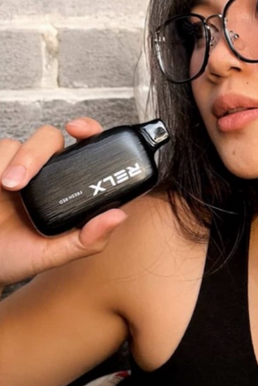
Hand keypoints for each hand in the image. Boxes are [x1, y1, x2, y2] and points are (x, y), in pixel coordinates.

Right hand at [0, 118, 127, 286]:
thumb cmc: (19, 256)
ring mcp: (15, 168)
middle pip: (47, 138)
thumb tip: (119, 216)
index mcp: (66, 183)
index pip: (83, 145)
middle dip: (34, 153)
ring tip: (7, 186)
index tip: (78, 129)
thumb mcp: (56, 253)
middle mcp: (43, 171)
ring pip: (15, 143)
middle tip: (19, 182)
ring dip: (13, 161)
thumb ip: (88, 239)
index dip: (86, 129)